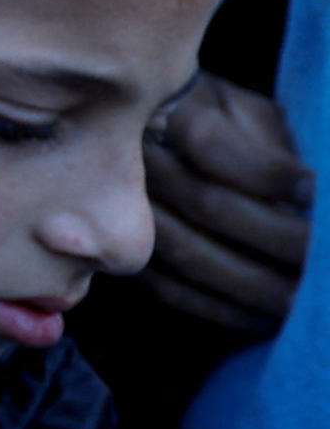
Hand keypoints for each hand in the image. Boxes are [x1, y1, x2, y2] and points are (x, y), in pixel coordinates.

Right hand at [142, 75, 312, 336]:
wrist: (147, 136)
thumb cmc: (216, 122)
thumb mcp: (244, 112)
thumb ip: (270, 143)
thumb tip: (312, 196)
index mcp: (168, 111)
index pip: (209, 143)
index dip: (266, 173)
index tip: (312, 192)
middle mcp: (133, 158)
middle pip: (206, 203)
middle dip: (277, 238)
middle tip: (323, 262)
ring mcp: (119, 208)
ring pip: (186, 251)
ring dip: (252, 283)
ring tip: (299, 300)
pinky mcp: (123, 249)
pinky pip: (167, 287)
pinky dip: (219, 309)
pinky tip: (260, 317)